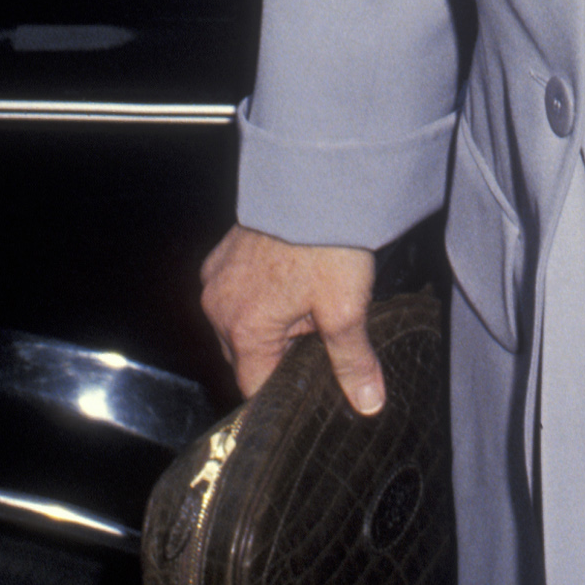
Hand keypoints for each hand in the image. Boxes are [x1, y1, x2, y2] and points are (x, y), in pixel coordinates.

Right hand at [199, 225, 383, 413]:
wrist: (316, 181)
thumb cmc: (327, 245)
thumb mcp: (346, 309)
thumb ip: (352, 362)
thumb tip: (367, 403)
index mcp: (242, 329)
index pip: (255, 387)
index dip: (288, 391)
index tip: (313, 387)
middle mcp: (218, 306)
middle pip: (247, 356)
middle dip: (282, 354)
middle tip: (322, 333)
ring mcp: (217, 277)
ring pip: (242, 324)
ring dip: (272, 324)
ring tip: (310, 301)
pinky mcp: (223, 255)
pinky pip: (238, 293)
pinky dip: (262, 296)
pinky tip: (294, 281)